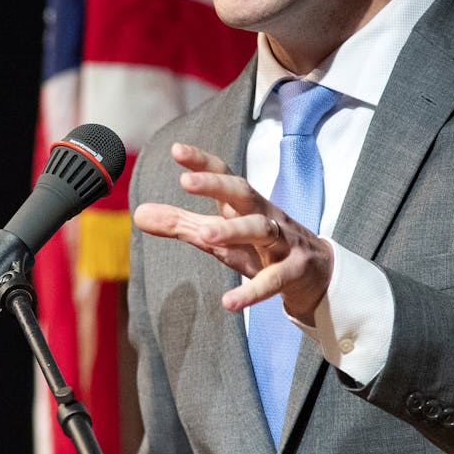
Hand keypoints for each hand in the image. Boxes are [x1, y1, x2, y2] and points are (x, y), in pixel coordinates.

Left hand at [132, 142, 333, 323]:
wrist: (316, 276)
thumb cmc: (259, 249)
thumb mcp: (219, 236)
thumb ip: (180, 224)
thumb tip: (138, 214)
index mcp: (243, 205)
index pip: (224, 176)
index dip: (202, 162)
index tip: (176, 150)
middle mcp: (264, 215)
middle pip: (243, 193)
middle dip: (217, 185)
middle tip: (187, 182)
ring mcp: (283, 242)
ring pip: (261, 229)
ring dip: (234, 230)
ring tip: (205, 235)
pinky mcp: (294, 272)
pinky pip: (274, 280)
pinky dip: (253, 291)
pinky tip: (229, 303)